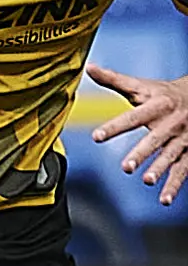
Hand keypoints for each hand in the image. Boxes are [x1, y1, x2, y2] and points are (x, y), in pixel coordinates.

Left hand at [88, 64, 187, 202]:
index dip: (114, 126)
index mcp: (156, 106)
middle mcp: (171, 123)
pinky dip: (175, 186)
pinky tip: (164, 199)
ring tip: (147, 180)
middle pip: (155, 139)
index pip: (132, 117)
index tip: (96, 136)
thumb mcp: (142, 85)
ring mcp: (182, 139)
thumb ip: (114, 80)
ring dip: (160, 169)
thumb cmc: (164, 93)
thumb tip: (88, 67)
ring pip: (171, 155)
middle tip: (126, 167)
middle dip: (142, 153)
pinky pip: (184, 170)